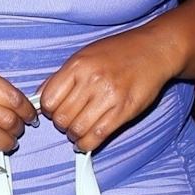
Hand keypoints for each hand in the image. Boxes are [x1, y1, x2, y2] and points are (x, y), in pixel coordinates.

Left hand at [39, 29, 173, 152]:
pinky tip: (86, 141)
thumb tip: (41, 97)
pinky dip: (87, 144)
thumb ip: (63, 76)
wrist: (153, 50)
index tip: (54, 110)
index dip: (48, 110)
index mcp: (78, 65)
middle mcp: (92, 81)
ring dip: (74, 135)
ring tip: (78, 131)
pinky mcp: (124, 111)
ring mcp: (109, 97)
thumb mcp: (85, 55)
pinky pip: (97, 136)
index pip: (48, 99)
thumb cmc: (118, 52)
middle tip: (68, 121)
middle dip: (61, 124)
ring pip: (77, 129)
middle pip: (61, 117)